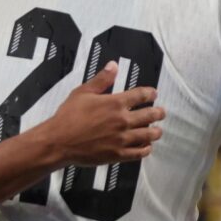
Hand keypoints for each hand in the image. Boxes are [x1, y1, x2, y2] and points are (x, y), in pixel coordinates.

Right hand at [44, 61, 164, 165]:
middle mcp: (123, 120)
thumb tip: (114, 65)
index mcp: (115, 103)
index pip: (141, 95)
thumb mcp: (83, 92)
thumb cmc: (68, 116)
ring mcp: (122, 139)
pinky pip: (139, 153)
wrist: (59, 142)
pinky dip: (146, 149)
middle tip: (162, 112)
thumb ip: (101, 79)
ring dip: (156, 132)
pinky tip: (147, 147)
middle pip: (149, 115)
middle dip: (158, 113)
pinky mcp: (118, 155)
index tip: (154, 94)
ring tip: (158, 131)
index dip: (150, 93)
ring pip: (148, 135)